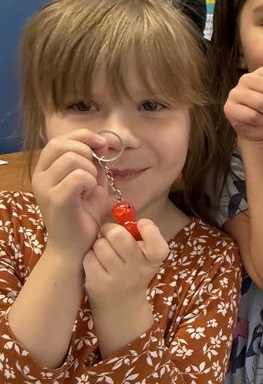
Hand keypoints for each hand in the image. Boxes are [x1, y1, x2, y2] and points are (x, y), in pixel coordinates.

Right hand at [32, 129, 110, 259]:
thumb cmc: (84, 215)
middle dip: (87, 152)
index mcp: (45, 170)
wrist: (76, 247)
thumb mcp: (92, 183)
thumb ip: (95, 163)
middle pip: (62, 145)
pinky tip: (90, 193)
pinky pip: (78, 176)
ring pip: (72, 159)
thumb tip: (102, 143)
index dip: (83, 136)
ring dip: (90, 170)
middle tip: (96, 171)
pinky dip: (90, 181)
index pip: (59, 140)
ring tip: (91, 187)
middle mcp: (39, 177)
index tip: (102, 144)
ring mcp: (44, 188)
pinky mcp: (55, 200)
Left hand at [83, 219, 169, 310]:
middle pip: (117, 235)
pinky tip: (96, 265)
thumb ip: (139, 235)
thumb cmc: (133, 271)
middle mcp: (139, 269)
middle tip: (109, 234)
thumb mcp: (145, 256)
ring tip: (103, 253)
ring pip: (99, 245)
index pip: (154, 236)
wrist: (122, 306)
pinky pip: (89, 258)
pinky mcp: (99, 284)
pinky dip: (90, 258)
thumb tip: (120, 212)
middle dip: (110, 230)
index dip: (147, 227)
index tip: (140, 225)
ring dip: (98, 245)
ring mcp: (118, 278)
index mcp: (154, 258)